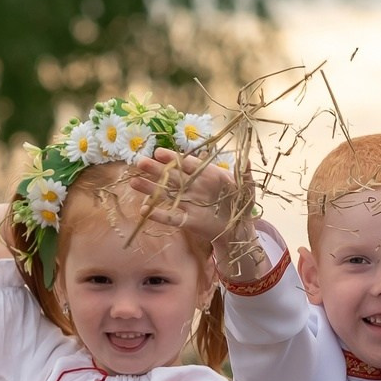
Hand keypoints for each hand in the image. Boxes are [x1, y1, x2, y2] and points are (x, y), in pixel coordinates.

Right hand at [137, 146, 264, 277]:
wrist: (240, 228)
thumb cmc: (242, 204)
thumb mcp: (247, 188)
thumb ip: (245, 174)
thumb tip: (247, 159)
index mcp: (205, 174)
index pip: (186, 163)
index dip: (173, 158)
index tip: (159, 153)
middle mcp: (193, 186)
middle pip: (171, 176)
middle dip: (155, 169)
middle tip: (140, 162)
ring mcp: (188, 203)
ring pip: (166, 194)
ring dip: (150, 189)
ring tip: (133, 182)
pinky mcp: (188, 220)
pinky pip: (171, 217)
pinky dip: (158, 214)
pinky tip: (144, 210)